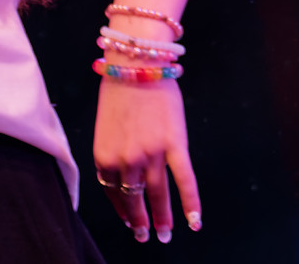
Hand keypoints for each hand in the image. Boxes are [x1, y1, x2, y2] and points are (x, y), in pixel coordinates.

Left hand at [92, 79, 197, 243]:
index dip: (122, 209)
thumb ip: (113, 152)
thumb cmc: (120, 89)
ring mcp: (151, 153)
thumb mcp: (107, 127)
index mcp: (104, 155)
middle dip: (141, 221)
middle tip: (146, 236)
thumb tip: (124, 176)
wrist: (137, 62)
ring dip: (163, 218)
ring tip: (166, 233)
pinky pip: (184, 179)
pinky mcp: (174, 143)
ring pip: (159, 194)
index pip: (113, 193)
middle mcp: (126, 159)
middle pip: (135, 198)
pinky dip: (191, 203)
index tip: (129, 221)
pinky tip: (195, 221)